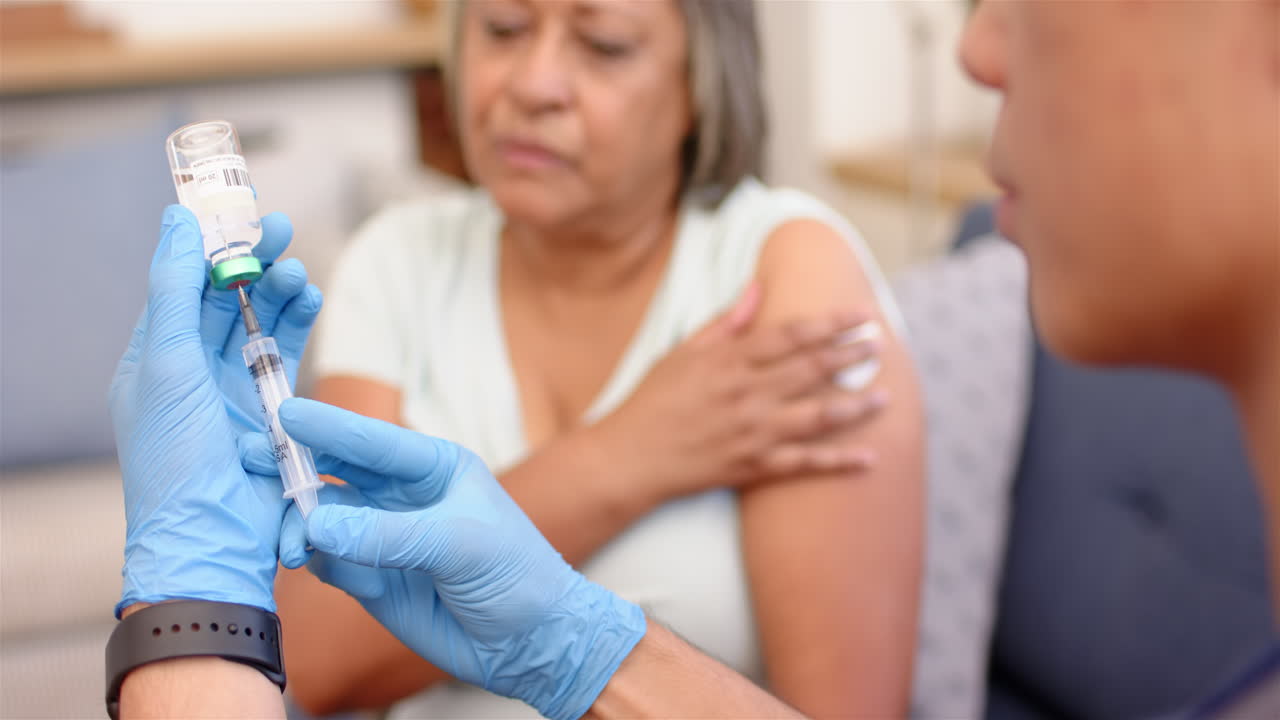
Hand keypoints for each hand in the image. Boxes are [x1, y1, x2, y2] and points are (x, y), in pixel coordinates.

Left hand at [108, 205, 318, 615]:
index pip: (182, 286)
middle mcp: (191, 372)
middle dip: (253, 264)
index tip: (238, 215)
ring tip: (299, 270)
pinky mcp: (271, 412)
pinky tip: (312, 299)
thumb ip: (175, 289)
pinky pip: (286, 356)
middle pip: (226, 300)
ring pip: (260, 324)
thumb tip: (177, 220)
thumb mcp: (166, 364)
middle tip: (280, 228)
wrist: (214, 541)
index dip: (210, 248)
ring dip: (280, 293)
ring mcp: (232, 393)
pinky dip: (299, 324)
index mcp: (153, 360)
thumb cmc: (177, 458)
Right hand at [243, 399, 645, 719]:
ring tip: (293, 545)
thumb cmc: (515, 576)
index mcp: (433, 467)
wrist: (528, 642)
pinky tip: (331, 573)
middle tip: (254, 460)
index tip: (287, 413)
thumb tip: (317, 527)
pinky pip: (326, 559)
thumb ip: (389, 535)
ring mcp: (381, 535)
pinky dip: (317, 562)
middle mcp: (401, 495)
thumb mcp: (460, 545)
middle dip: (293, 465)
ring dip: (298, 525)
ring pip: (320, 516)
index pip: (372, 440)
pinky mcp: (368, 575)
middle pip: (333, 469)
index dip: (329, 426)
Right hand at [589, 283, 885, 502]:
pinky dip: (840, 462)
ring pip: (818, 417)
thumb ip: (726, 322)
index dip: (832, 324)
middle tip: (882, 345)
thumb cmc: (654, 401)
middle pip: (813, 370)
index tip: (862, 316)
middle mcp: (747, 395)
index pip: (793, 335)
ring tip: (885, 396)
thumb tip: (757, 287)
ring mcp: (754, 433)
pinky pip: (806, 464)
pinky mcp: (754, 467)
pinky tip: (870, 458)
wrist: (630, 457)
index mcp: (731, 361)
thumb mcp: (683, 351)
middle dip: (852, 356)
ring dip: (856, 406)